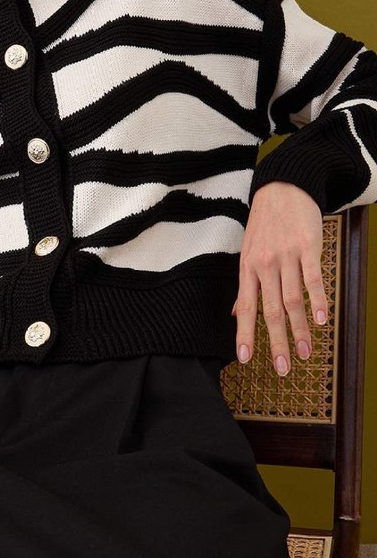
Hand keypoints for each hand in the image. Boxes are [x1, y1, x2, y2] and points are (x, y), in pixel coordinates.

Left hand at [233, 181, 327, 375]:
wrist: (283, 189)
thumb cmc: (264, 225)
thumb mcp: (247, 253)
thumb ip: (245, 286)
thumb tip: (235, 313)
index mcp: (247, 269)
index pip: (245, 308)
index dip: (244, 335)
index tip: (245, 360)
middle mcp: (264, 266)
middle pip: (270, 311)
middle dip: (276, 342)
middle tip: (283, 368)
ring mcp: (286, 257)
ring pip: (292, 300)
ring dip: (300, 330)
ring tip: (306, 353)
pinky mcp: (307, 248)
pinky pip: (312, 279)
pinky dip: (317, 300)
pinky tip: (322, 320)